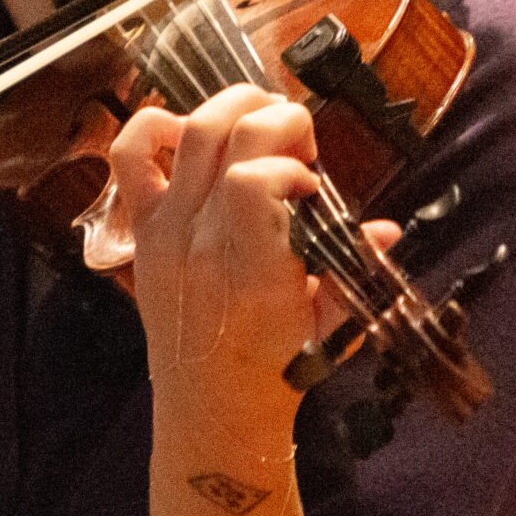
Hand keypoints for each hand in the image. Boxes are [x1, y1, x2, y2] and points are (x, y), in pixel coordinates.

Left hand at [107, 84, 389, 446]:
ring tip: (261, 120)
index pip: (256, 179)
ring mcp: (166, 231)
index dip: (291, 163)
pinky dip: (153, 124)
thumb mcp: (331, 325)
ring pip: (188, 131)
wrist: (212, 409)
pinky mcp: (142, 229)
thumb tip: (386, 229)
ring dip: (232, 106)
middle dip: (276, 117)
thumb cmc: (276, 367)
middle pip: (228, 137)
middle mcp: (203, 243)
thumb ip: (355, 269)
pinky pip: (128, 156)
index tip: (311, 183)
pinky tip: (188, 131)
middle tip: (299, 139)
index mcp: (254, 271)